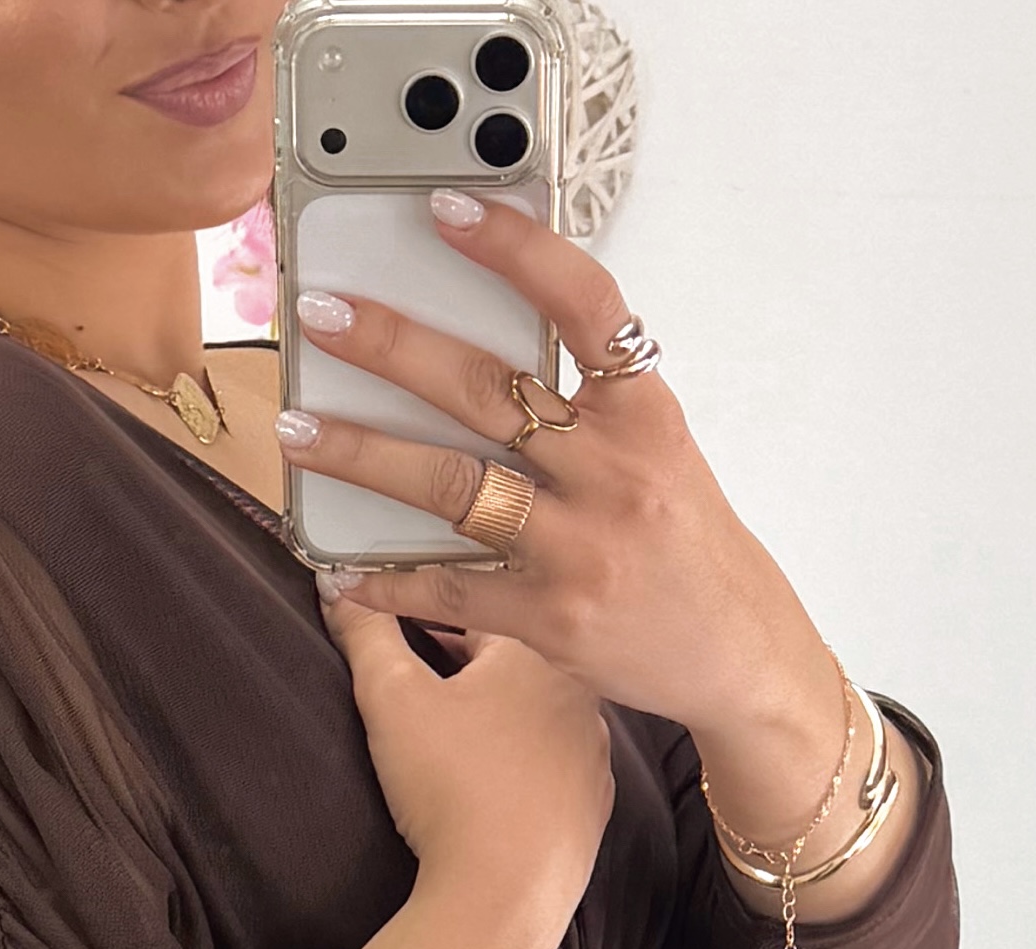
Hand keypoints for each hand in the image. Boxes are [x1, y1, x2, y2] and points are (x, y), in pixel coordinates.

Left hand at [276, 191, 848, 847]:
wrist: (738, 652)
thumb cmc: (687, 543)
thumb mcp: (656, 453)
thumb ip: (585, 407)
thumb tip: (479, 356)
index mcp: (644, 415)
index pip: (584, 307)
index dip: (516, 251)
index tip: (448, 210)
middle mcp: (612, 474)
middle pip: (486, 393)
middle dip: (392, 347)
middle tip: (321, 316)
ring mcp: (577, 549)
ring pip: (451, 486)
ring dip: (362, 455)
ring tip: (297, 433)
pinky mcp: (549, 618)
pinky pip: (448, 588)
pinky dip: (387, 579)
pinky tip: (338, 569)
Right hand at [318, 591, 612, 948]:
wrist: (503, 891)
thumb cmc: (451, 788)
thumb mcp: (391, 699)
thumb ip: (367, 636)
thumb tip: (340, 590)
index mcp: (534, 652)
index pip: (476, 609)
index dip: (429, 617)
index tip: (399, 630)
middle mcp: (579, 692)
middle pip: (511, 662)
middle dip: (466, 669)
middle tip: (422, 689)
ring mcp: (594, 751)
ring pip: (537, 715)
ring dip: (501, 718)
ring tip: (457, 741)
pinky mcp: (595, 802)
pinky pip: (554, 767)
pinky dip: (525, 768)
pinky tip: (493, 785)